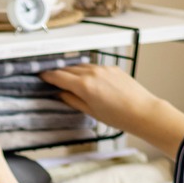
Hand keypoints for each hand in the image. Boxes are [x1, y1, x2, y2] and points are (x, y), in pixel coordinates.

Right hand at [41, 64, 183, 157]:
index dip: (47, 76)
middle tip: (50, 76)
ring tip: (66, 77)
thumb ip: (72, 100)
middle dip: (58, 72)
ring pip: (81, 65)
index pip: (59, 76)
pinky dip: (85, 70)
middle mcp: (92, 73)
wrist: (143, 111)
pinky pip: (94, 66)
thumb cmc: (119, 116)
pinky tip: (85, 77)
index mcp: (84, 85)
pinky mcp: (113, 68)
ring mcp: (103, 68)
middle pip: (68, 68)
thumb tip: (60, 94)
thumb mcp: (90, 111)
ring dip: (71, 70)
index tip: (40, 76)